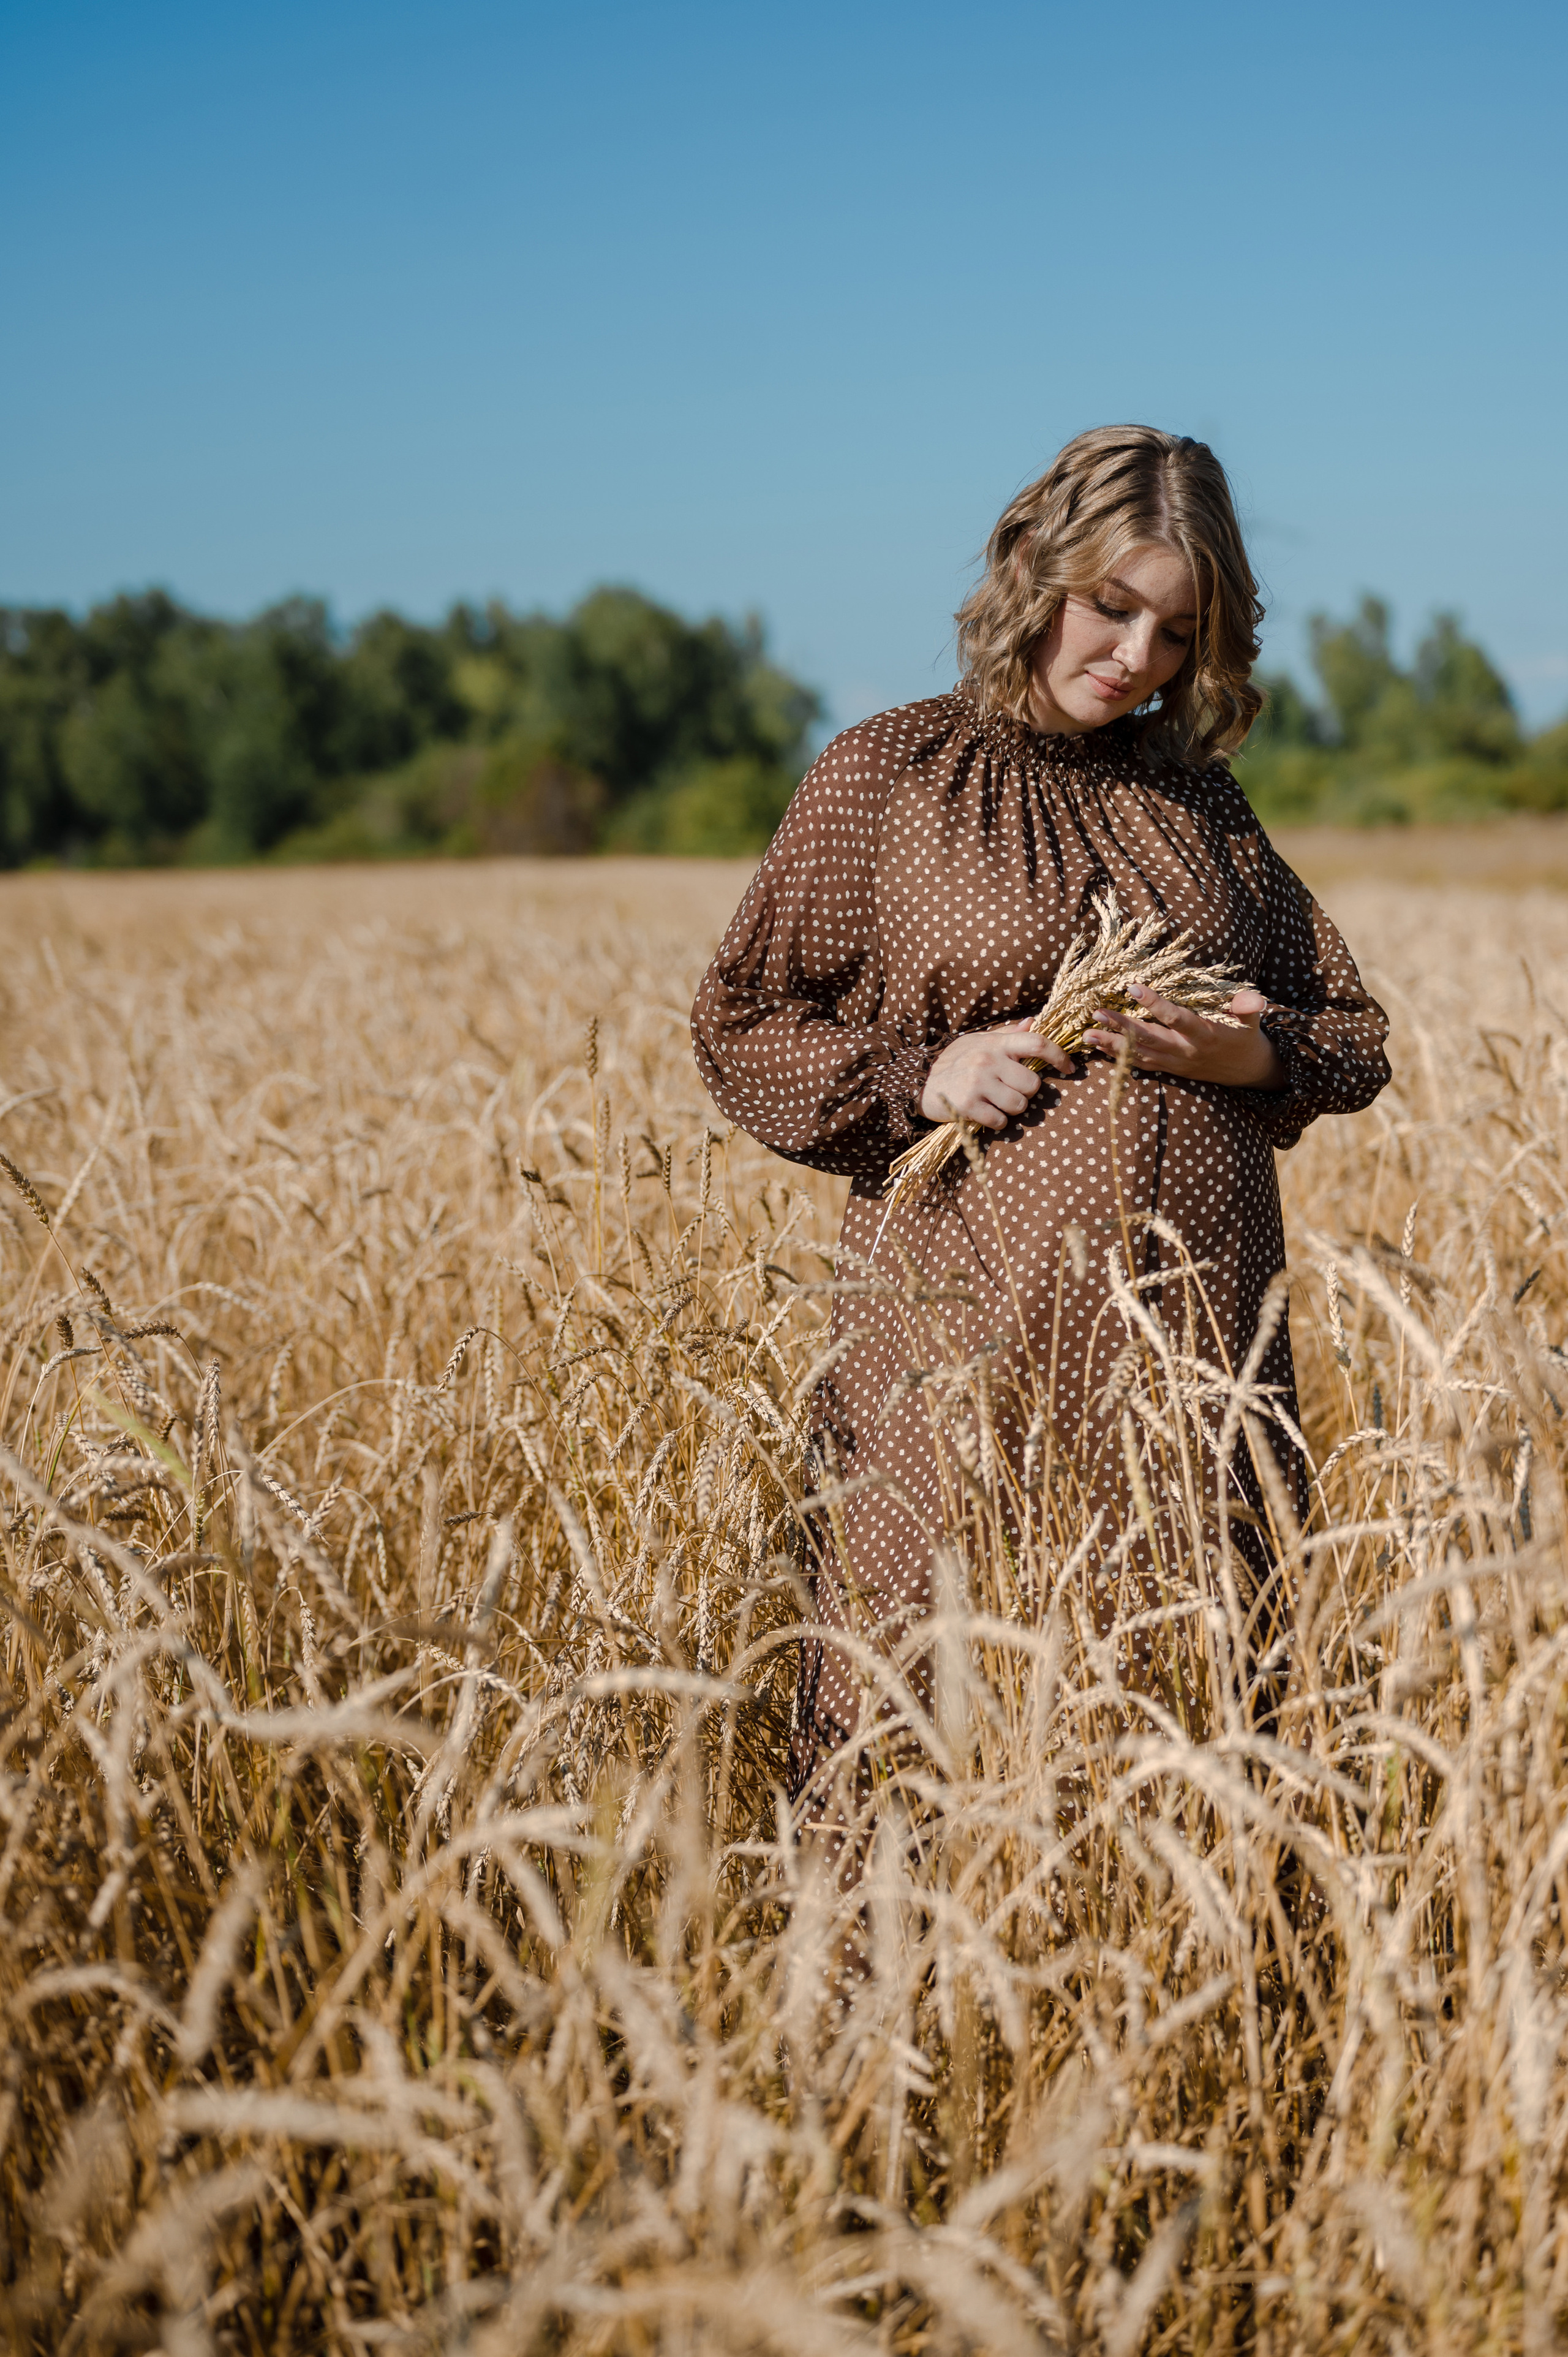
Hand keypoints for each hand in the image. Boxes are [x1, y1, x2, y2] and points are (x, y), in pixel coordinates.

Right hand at [920, 1023, 1077, 1129]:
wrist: (920, 1081)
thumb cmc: (956, 1061)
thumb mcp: (979, 1041)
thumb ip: (1007, 1035)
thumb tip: (1032, 1022)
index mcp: (996, 1043)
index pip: (1037, 1044)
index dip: (1059, 1056)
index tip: (1070, 1069)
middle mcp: (988, 1060)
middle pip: (1033, 1084)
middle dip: (1027, 1093)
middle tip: (1011, 1091)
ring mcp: (978, 1083)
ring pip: (1019, 1105)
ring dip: (1012, 1109)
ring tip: (996, 1103)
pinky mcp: (968, 1106)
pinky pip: (1001, 1121)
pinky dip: (997, 1122)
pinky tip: (985, 1114)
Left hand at [1081, 987, 1285, 1090]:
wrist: (1247, 1071)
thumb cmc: (1246, 1036)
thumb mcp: (1251, 1020)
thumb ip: (1248, 1007)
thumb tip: (1257, 999)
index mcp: (1204, 1034)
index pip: (1176, 1018)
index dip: (1154, 1004)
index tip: (1132, 987)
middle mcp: (1185, 1051)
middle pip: (1148, 1038)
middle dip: (1121, 1026)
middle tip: (1095, 1013)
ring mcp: (1174, 1062)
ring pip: (1138, 1054)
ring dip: (1111, 1044)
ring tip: (1086, 1034)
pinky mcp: (1168, 1069)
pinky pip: (1139, 1064)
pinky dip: (1117, 1057)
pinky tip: (1097, 1047)